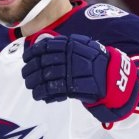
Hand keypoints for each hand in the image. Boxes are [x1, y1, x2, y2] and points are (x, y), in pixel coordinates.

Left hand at [22, 33, 138, 122]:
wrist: (113, 78)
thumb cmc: (96, 61)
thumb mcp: (84, 46)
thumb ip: (65, 44)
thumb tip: (42, 42)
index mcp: (71, 45)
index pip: (45, 47)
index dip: (32, 53)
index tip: (26, 58)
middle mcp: (69, 58)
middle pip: (41, 63)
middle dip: (30, 70)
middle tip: (25, 74)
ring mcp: (70, 73)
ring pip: (44, 77)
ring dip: (33, 82)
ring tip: (30, 85)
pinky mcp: (72, 88)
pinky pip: (51, 90)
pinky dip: (42, 93)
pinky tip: (39, 95)